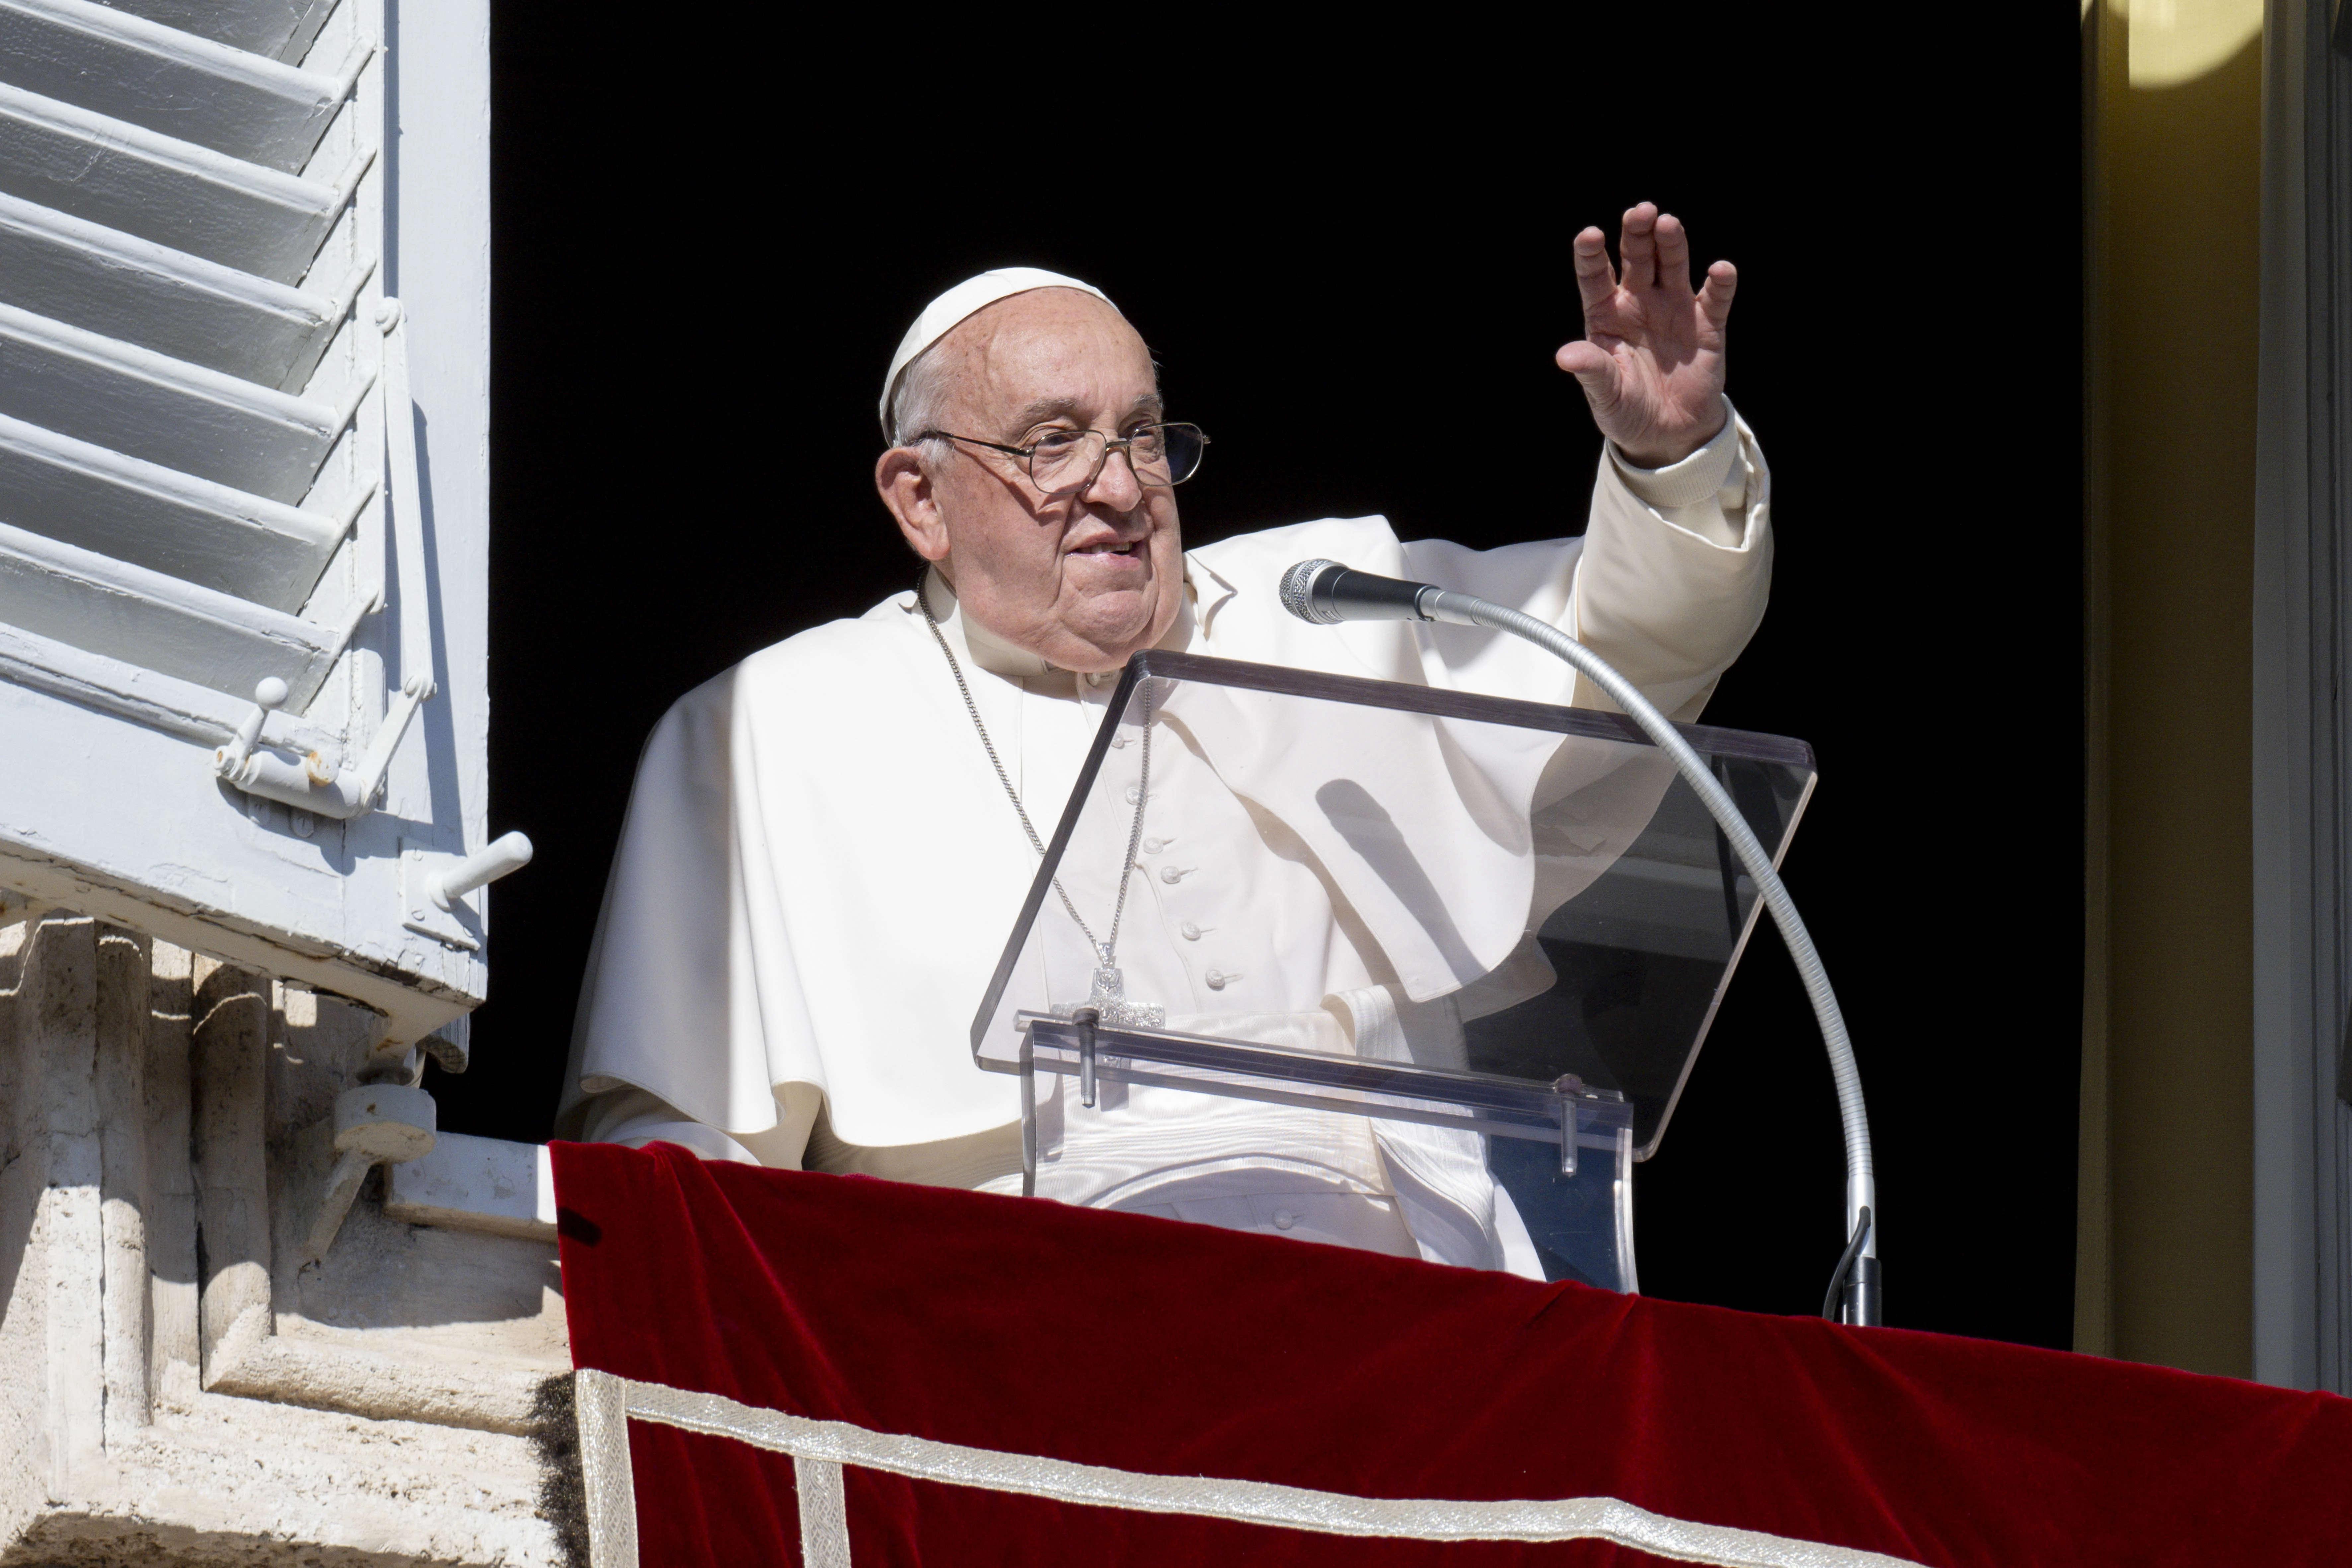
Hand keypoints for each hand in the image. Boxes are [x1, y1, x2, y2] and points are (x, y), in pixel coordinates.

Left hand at [1557, 203, 1734, 468]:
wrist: (1667, 433)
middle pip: (1637, 258)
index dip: (1592, 255)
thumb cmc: (1627, 409)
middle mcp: (1640, 302)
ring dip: (1672, 244)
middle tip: (1640, 211)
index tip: (1591, 235)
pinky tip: (1720, 270)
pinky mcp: (1707, 325)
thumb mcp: (1606, 395)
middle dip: (1638, 234)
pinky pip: (1715, 299)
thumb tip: (1565, 356)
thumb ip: (1592, 371)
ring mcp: (1674, 309)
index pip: (1596, 277)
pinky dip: (1720, 284)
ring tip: (1668, 224)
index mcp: (1607, 315)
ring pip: (1673, 266)